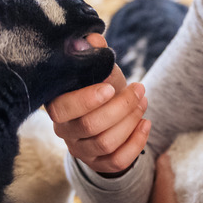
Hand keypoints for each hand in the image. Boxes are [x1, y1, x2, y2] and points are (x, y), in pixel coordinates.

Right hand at [46, 33, 149, 173]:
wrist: (107, 118)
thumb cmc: (101, 88)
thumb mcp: (97, 69)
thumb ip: (94, 53)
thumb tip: (92, 38)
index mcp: (57, 105)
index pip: (63, 108)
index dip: (87, 100)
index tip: (111, 87)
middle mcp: (64, 131)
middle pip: (90, 126)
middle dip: (121, 106)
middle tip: (139, 90)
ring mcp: (81, 150)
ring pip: (106, 143)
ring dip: (130, 120)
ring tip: (143, 102)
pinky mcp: (99, 164)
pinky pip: (118, 161)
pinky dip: (137, 143)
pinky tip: (145, 124)